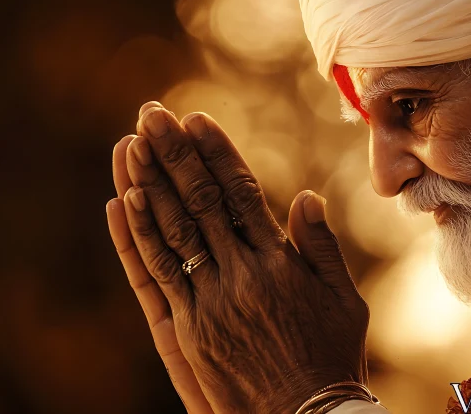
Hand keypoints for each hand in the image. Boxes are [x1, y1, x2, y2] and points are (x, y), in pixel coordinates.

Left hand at [116, 103, 368, 412]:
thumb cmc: (331, 356)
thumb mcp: (344, 300)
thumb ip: (322, 248)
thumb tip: (305, 196)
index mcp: (281, 263)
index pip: (243, 194)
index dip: (217, 154)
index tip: (196, 119)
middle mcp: (243, 275)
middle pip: (201, 202)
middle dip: (175, 154)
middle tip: (151, 114)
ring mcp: (211, 301)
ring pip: (174, 231)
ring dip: (150, 184)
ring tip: (131, 144)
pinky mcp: (190, 328)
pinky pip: (159, 274)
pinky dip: (140, 235)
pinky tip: (125, 200)